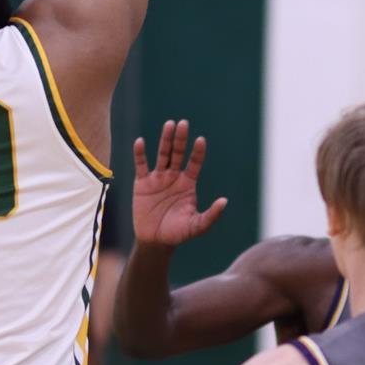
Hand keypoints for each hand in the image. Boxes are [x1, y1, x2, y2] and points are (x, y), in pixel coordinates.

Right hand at [129, 120, 227, 246]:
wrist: (155, 241)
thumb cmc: (178, 233)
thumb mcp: (197, 226)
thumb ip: (211, 215)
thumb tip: (224, 201)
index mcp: (188, 184)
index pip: (194, 163)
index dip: (197, 152)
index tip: (200, 140)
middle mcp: (174, 177)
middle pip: (178, 153)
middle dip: (181, 139)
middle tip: (183, 123)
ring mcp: (158, 178)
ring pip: (162, 155)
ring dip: (165, 140)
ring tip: (169, 125)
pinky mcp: (142, 183)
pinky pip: (141, 166)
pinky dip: (140, 154)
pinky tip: (140, 142)